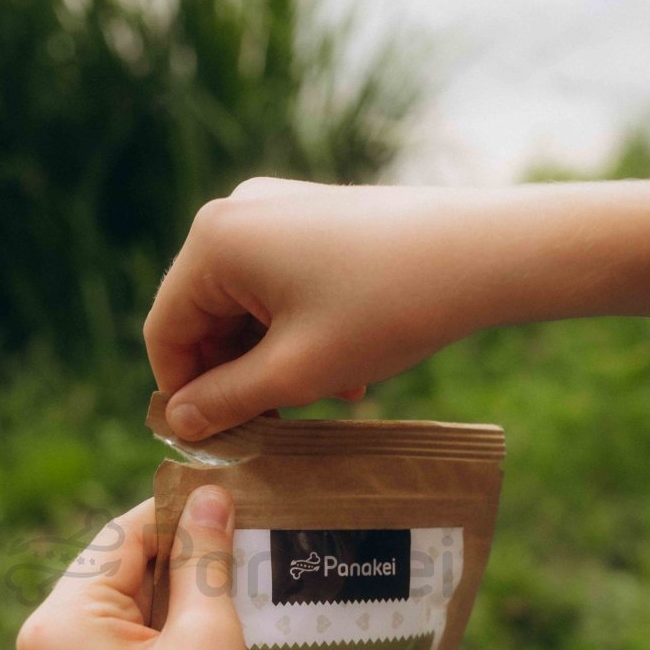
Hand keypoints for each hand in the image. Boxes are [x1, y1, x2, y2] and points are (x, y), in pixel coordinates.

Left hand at [13, 488, 281, 649]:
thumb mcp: (209, 637)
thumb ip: (203, 557)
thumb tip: (208, 495)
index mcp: (55, 625)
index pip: (119, 539)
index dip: (177, 514)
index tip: (227, 496)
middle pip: (113, 577)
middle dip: (175, 561)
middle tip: (240, 543)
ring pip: (116, 617)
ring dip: (170, 601)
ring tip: (233, 590)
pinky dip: (156, 641)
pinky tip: (206, 640)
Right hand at [143, 177, 490, 439]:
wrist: (483, 252)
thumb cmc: (386, 309)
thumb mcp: (296, 372)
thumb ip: (227, 401)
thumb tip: (179, 422)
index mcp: (215, 243)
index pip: (166, 332)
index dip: (182, 394)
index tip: (212, 439)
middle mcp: (234, 213)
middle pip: (204, 318)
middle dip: (235, 377)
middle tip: (274, 425)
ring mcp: (275, 210)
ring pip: (245, 307)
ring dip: (271, 360)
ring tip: (324, 395)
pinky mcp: (311, 217)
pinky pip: (277, 285)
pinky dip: (296, 330)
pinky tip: (343, 365)